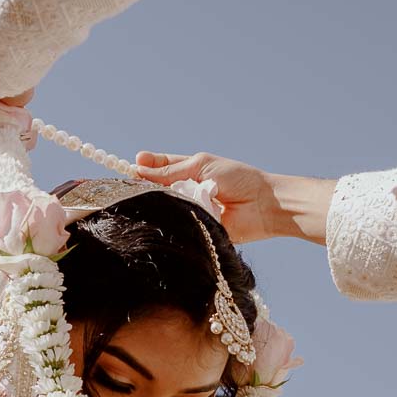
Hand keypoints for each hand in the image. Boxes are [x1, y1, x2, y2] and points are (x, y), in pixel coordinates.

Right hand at [133, 151, 280, 243]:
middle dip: (148, 186)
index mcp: (189, 171)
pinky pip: (177, 225)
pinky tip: (169, 215)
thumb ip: (171, 169)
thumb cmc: (239, 179)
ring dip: (161, 202)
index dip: (145, 167)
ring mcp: (190, 211)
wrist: (263, 205)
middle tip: (135, 184)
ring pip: (165, 208)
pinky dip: (173, 220)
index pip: (160, 167)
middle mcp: (187, 191)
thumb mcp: (202, 166)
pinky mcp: (195, 230)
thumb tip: (138, 169)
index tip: (133, 166)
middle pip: (158, 189)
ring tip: (154, 197)